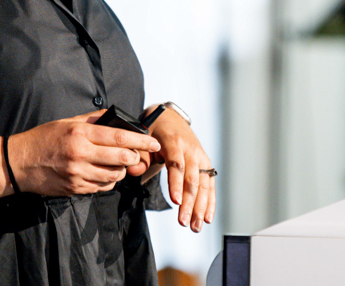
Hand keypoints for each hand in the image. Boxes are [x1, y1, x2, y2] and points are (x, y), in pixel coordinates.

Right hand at [9, 111, 160, 196]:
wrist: (19, 163)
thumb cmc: (43, 139)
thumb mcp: (66, 122)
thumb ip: (92, 120)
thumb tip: (115, 117)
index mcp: (80, 134)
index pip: (119, 138)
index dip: (141, 141)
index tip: (154, 142)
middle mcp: (80, 154)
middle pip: (121, 159)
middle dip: (135, 157)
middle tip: (137, 155)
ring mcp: (77, 174)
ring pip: (114, 176)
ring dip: (121, 171)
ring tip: (117, 164)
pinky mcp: (74, 188)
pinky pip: (101, 187)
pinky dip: (107, 180)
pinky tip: (103, 173)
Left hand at [135, 108, 215, 232]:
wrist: (171, 117)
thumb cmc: (155, 129)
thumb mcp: (143, 137)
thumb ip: (139, 156)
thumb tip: (134, 170)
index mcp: (174, 141)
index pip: (176, 164)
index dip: (176, 183)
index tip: (176, 201)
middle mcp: (191, 149)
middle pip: (192, 178)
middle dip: (189, 202)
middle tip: (184, 222)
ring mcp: (200, 157)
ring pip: (204, 184)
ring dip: (201, 207)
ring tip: (195, 226)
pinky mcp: (205, 164)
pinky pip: (210, 185)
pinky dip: (210, 202)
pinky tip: (207, 217)